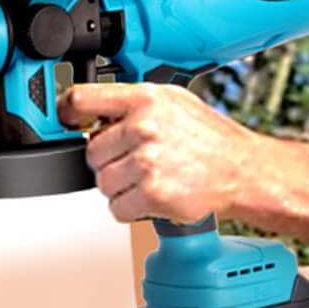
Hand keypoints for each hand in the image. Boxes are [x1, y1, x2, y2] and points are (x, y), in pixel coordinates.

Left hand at [55, 82, 259, 222]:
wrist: (240, 170)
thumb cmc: (208, 139)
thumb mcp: (172, 102)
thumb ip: (132, 103)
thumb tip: (93, 111)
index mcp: (144, 99)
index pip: (81, 100)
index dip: (68, 114)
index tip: (69, 122)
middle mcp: (143, 128)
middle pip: (91, 152)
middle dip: (108, 161)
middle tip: (134, 162)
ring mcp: (147, 162)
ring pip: (102, 183)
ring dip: (119, 187)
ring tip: (147, 179)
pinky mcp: (151, 194)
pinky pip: (117, 208)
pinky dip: (129, 209)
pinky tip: (150, 197)